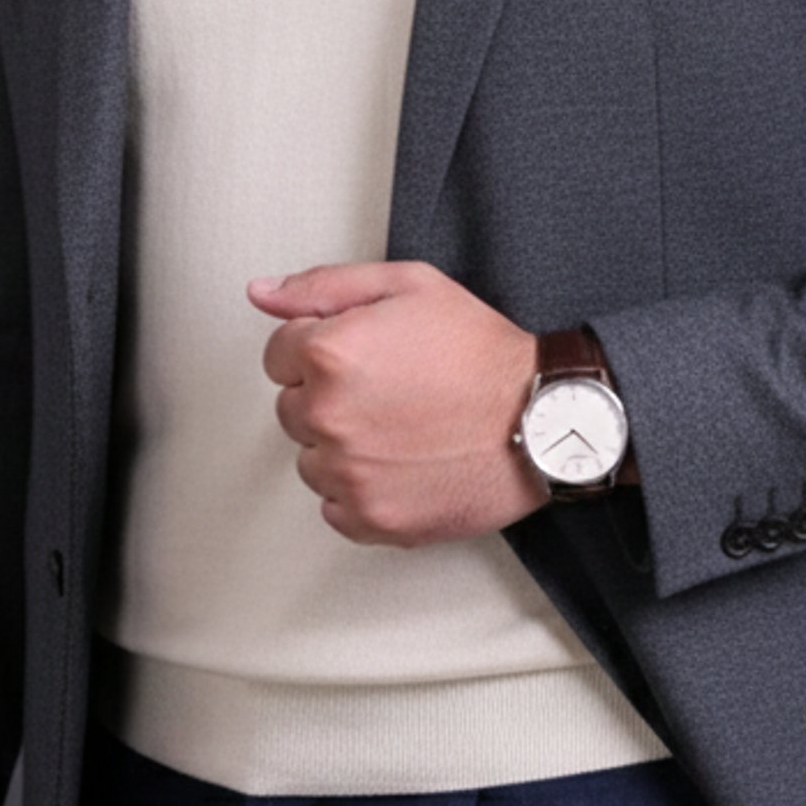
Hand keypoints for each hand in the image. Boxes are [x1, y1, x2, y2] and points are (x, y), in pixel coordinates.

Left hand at [247, 258, 550, 545]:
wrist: (543, 418)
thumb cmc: (482, 353)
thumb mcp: (408, 286)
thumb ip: (323, 286)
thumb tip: (261, 294)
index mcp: (329, 354)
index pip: (279, 353)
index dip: (323, 348)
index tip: (366, 356)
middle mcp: (329, 416)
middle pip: (291, 408)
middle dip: (329, 396)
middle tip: (391, 389)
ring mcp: (348, 474)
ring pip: (311, 459)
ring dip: (343, 446)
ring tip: (402, 427)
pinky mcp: (371, 519)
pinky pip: (334, 507)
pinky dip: (361, 490)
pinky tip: (402, 463)